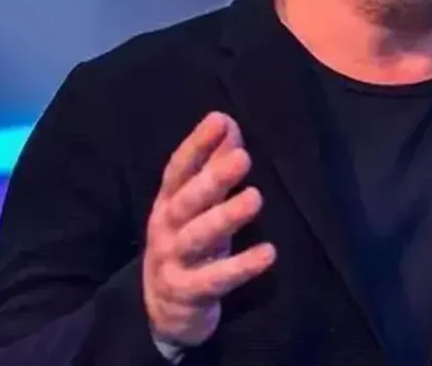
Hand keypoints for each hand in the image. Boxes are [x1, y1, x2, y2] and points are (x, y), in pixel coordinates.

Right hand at [143, 112, 277, 346]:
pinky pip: (215, 279)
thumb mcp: (197, 205)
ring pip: (197, 237)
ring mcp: (173, 262)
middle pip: (186, 200)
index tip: (219, 120)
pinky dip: (241, 267)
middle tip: (243, 158)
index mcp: (168, 203)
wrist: (164, 310)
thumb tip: (226, 121)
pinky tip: (268, 253)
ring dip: (226, 217)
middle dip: (213, 178)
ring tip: (255, 198)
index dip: (197, 145)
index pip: (178, 169)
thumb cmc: (188, 244)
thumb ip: (212, 164)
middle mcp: (166, 229)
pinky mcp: (188, 293)